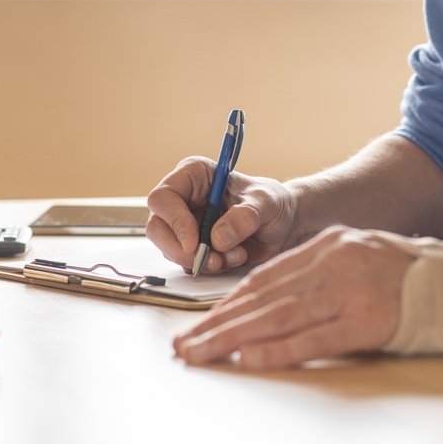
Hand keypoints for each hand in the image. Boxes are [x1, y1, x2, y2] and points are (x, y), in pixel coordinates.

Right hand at [146, 156, 296, 272]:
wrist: (285, 226)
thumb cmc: (273, 203)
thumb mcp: (266, 202)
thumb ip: (245, 216)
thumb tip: (219, 236)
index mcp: (193, 176)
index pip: (163, 197)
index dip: (174, 221)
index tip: (194, 242)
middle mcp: (183, 200)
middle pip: (157, 228)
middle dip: (181, 249)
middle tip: (209, 259)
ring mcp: (185, 225)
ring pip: (170, 250)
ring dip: (201, 260)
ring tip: (234, 254)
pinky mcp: (192, 247)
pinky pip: (187, 263)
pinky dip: (209, 267)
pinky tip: (233, 258)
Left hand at [173, 226, 413, 367]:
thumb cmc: (407, 275)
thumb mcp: (356, 258)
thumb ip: (316, 274)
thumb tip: (268, 302)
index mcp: (327, 246)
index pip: (265, 278)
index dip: (229, 302)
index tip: (200, 323)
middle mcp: (332, 264)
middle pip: (262, 298)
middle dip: (217, 324)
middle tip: (183, 345)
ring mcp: (349, 291)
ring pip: (277, 317)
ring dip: (232, 339)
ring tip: (200, 354)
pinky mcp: (369, 321)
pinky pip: (314, 338)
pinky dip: (277, 349)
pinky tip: (249, 358)